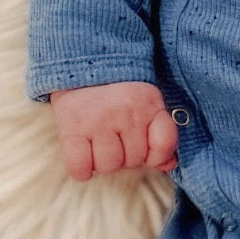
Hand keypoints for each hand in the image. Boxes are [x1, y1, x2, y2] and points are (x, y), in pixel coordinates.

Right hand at [49, 81, 178, 180]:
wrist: (79, 69)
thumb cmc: (116, 95)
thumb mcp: (144, 105)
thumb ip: (161, 136)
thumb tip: (168, 165)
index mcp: (148, 103)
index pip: (163, 145)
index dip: (154, 155)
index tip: (142, 146)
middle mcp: (126, 111)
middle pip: (134, 160)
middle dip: (125, 157)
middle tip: (113, 139)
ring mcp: (98, 121)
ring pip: (109, 165)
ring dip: (102, 162)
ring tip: (97, 144)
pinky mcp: (71, 130)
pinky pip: (80, 168)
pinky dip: (81, 169)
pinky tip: (82, 156)